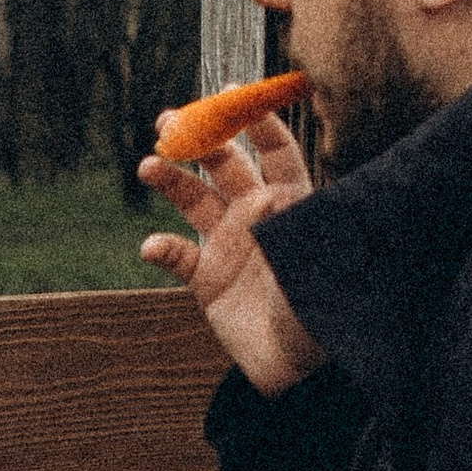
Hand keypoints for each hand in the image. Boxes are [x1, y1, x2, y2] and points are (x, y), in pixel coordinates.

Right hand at [138, 114, 327, 395]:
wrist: (302, 374)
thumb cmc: (323, 316)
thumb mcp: (318, 268)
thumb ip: (295, 232)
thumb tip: (268, 194)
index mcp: (293, 206)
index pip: (276, 153)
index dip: (258, 122)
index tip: (233, 96)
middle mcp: (257, 217)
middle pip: (225, 164)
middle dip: (199, 137)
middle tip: (170, 118)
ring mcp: (229, 246)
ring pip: (192, 200)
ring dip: (170, 179)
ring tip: (148, 164)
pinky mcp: (207, 280)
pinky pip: (177, 256)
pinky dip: (161, 249)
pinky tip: (152, 247)